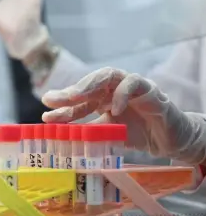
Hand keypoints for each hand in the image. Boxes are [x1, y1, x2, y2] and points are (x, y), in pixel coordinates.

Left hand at [41, 67, 205, 164]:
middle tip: (52, 101)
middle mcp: (113, 88)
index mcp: (102, 98)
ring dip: (89, 85)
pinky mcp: (149, 89)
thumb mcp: (108, 134)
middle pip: (88, 84)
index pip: (79, 101)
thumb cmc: (137, 134)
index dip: (63, 108)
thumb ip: (89, 132)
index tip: (46, 115)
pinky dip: (122, 94)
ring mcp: (130, 86)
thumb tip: (62, 138)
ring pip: (108, 76)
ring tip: (73, 97)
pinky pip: (134, 83)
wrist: (169, 140)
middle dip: (69, 93)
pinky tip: (114, 109)